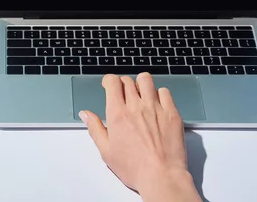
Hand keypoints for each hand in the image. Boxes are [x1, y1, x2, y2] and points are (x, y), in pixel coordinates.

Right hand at [80, 73, 200, 200]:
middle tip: (123, 94)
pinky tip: (156, 104)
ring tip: (141, 94)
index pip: (112, 82)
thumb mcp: (106, 151)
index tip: (109, 85)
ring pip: (146, 80)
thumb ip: (95, 128)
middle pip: (127, 80)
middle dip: (122, 84)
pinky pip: (165, 92)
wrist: (161, 176)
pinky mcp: (171, 113)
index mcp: (118, 114)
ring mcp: (155, 108)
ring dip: (141, 84)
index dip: (109, 80)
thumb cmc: (135, 168)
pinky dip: (159, 94)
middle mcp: (136, 107)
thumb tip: (86, 115)